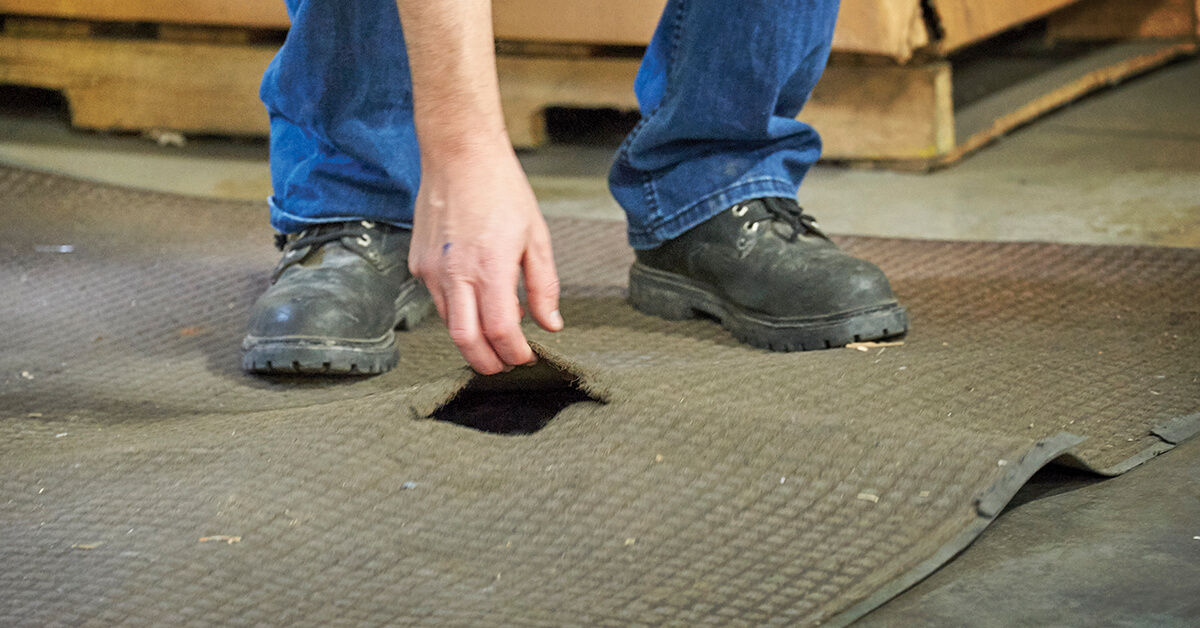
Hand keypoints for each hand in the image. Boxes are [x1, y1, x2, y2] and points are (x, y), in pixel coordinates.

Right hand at [408, 140, 562, 373]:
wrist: (459, 155)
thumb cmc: (501, 190)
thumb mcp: (536, 237)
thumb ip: (544, 286)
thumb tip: (550, 324)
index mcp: (490, 268)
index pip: (501, 331)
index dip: (515, 353)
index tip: (527, 357)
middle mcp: (455, 274)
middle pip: (466, 341)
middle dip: (487, 362)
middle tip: (505, 366)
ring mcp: (431, 270)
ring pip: (449, 324)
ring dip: (473, 337)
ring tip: (496, 332)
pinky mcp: (418, 264)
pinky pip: (437, 300)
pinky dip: (458, 310)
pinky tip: (476, 298)